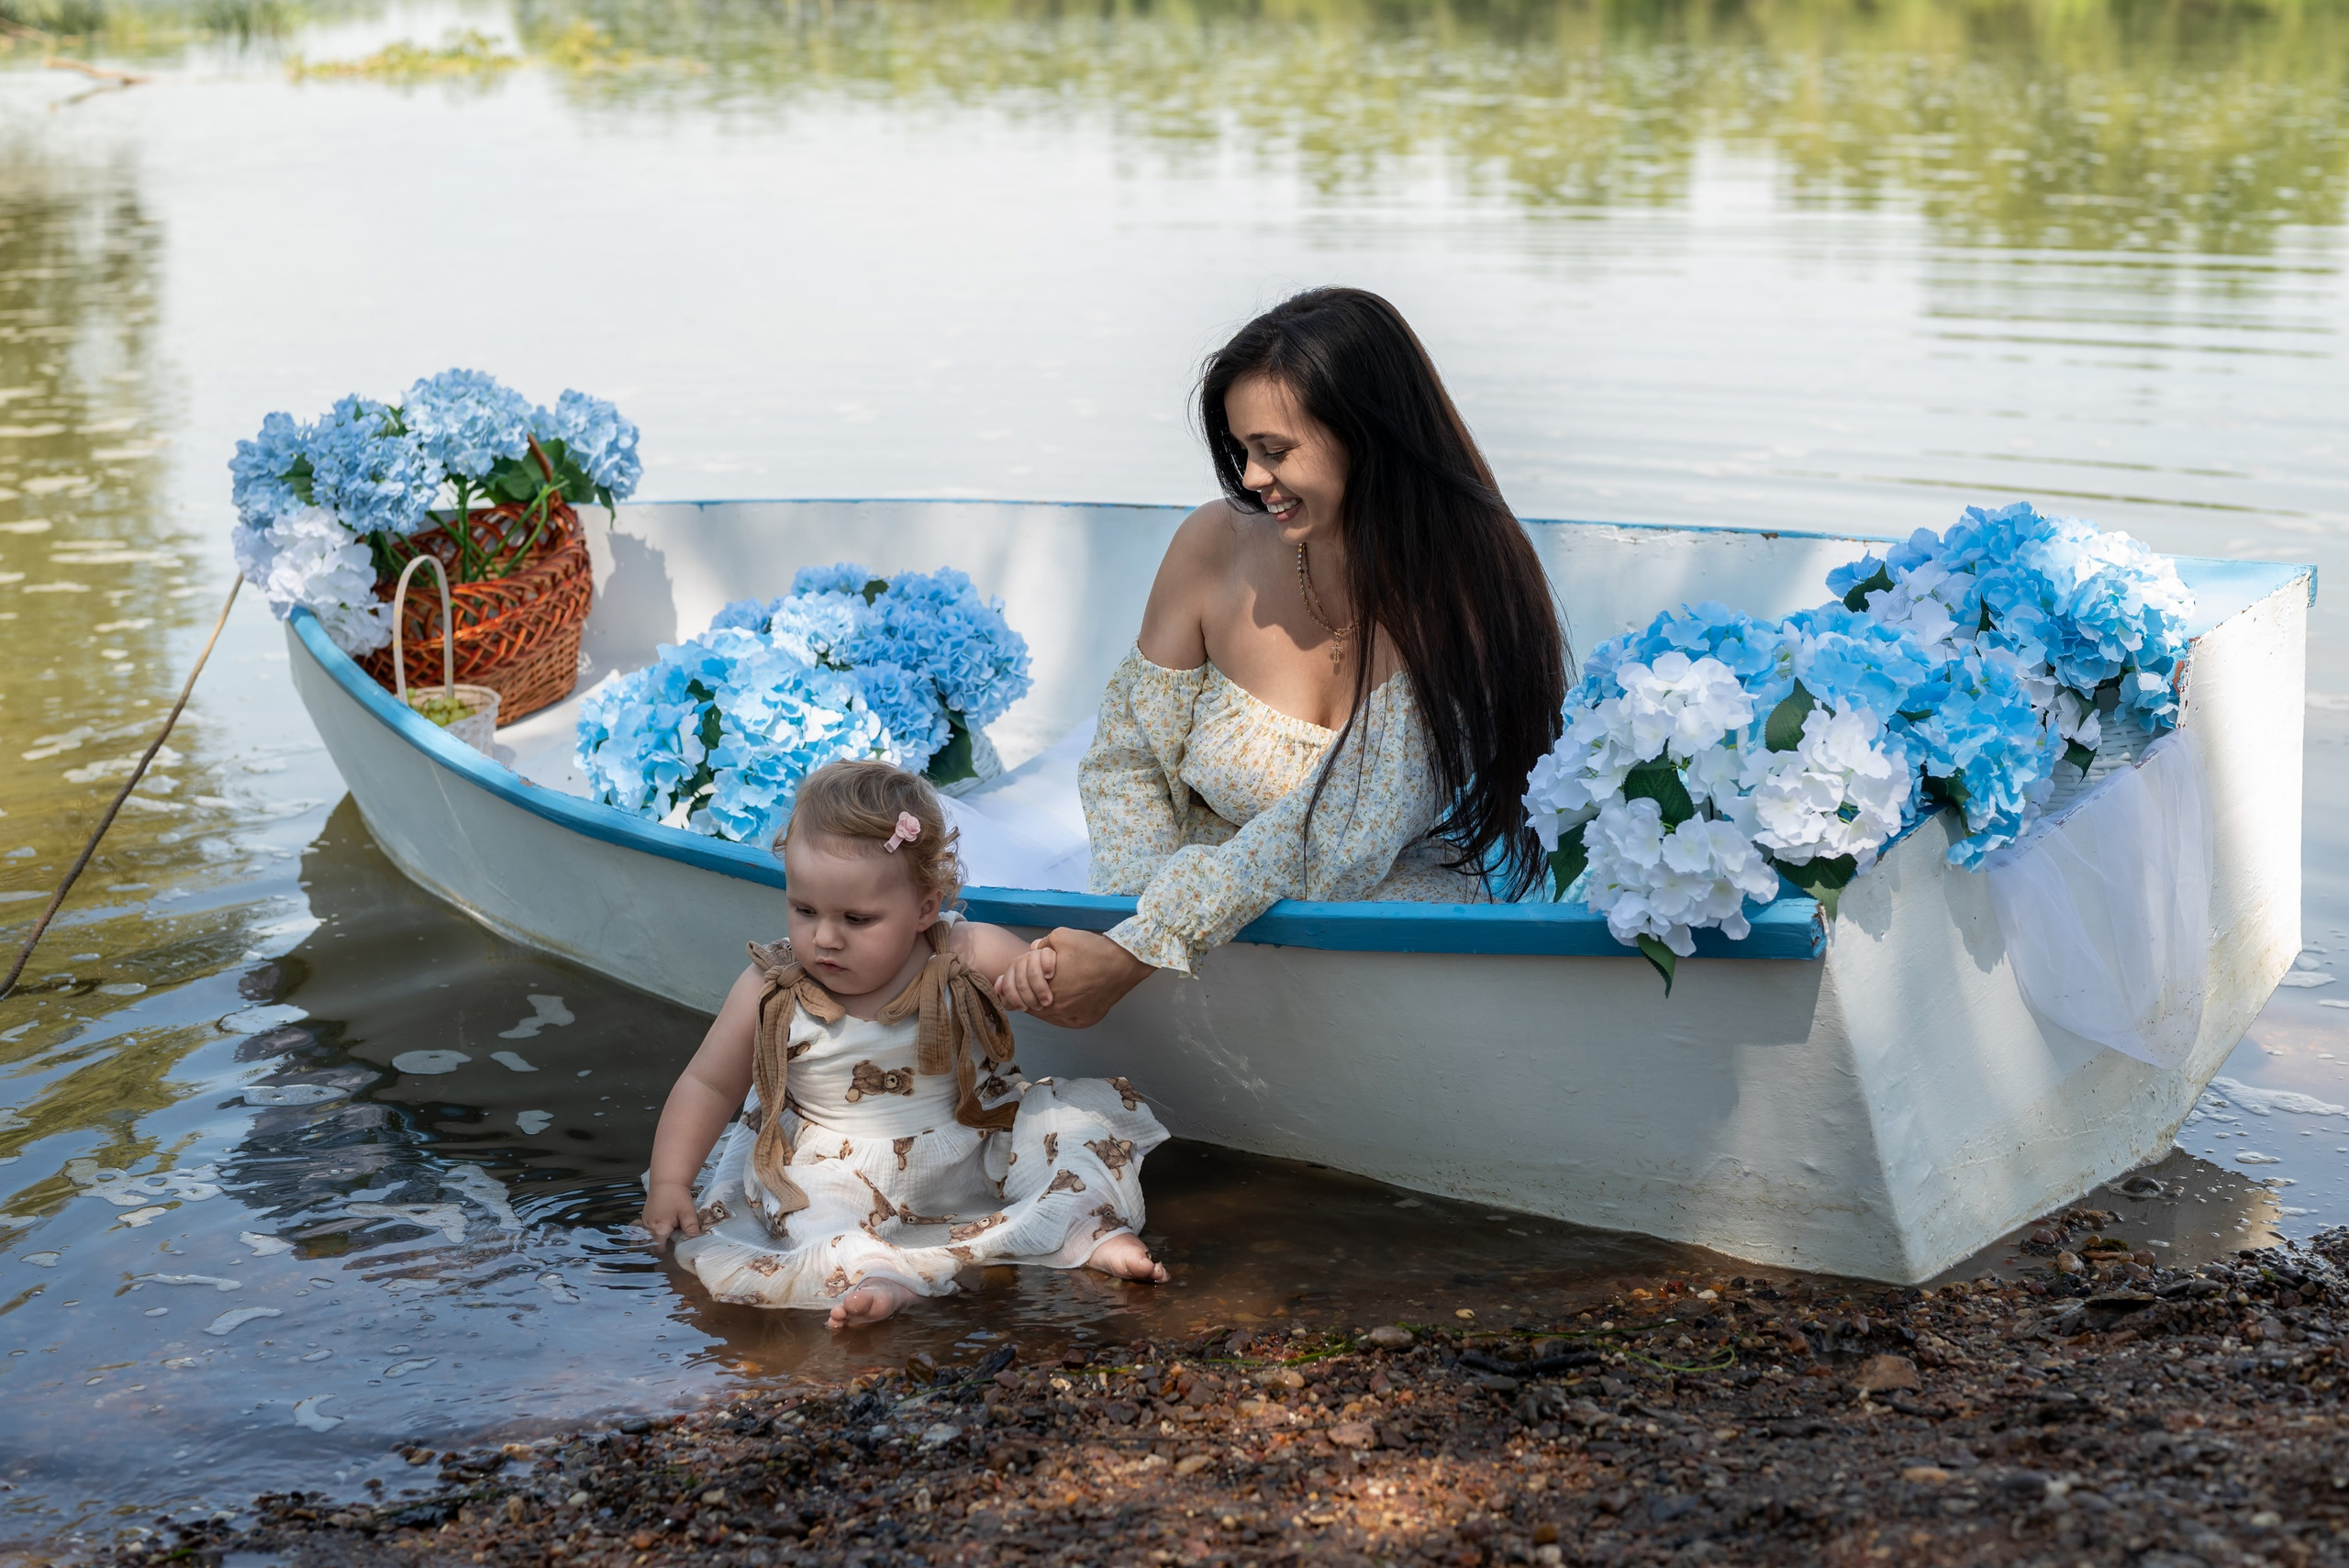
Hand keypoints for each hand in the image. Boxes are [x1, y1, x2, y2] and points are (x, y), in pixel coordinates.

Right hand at [640, 1181, 701, 1245]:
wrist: (667, 1181)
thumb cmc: (678, 1197)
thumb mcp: (688, 1213)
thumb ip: (691, 1229)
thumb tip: (695, 1241)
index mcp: (659, 1229)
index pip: (660, 1248)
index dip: (669, 1249)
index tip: (677, 1246)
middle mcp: (648, 1227)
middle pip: (655, 1242)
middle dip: (665, 1242)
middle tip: (676, 1236)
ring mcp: (645, 1221)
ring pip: (651, 1235)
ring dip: (660, 1235)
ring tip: (672, 1228)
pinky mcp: (645, 1216)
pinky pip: (649, 1228)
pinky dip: (656, 1228)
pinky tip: (667, 1222)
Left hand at [993, 939, 1059, 1013]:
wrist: (1060, 971)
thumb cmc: (1041, 983)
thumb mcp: (1025, 989)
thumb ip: (1011, 990)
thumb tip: (997, 990)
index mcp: (1012, 969)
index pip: (1007, 986)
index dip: (1015, 1000)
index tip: (1024, 1009)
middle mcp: (1021, 960)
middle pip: (1021, 983)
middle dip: (1029, 999)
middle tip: (1040, 1007)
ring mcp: (1034, 955)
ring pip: (1032, 974)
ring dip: (1040, 990)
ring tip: (1048, 1000)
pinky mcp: (1048, 951)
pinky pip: (1046, 957)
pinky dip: (1048, 967)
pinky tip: (1051, 976)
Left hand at [1019, 928, 1154, 1029]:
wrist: (1124, 963)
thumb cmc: (1093, 949)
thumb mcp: (1060, 936)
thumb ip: (1040, 945)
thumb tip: (1032, 951)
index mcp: (1047, 990)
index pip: (1020, 994)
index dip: (1013, 987)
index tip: (1011, 982)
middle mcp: (1058, 1008)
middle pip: (1031, 1007)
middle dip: (1025, 995)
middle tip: (1023, 986)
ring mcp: (1073, 1017)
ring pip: (1047, 1015)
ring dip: (1040, 1004)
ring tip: (1039, 991)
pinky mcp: (1086, 1019)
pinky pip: (1065, 1019)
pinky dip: (1058, 1011)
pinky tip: (1058, 998)